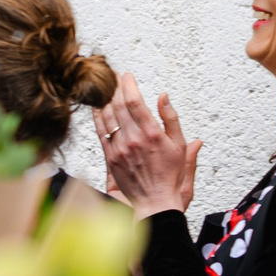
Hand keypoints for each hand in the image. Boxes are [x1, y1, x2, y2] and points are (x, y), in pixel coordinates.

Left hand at [97, 73, 199, 219]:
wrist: (155, 200)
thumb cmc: (170, 174)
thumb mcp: (179, 145)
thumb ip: (171, 119)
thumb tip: (164, 97)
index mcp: (152, 134)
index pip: (135, 102)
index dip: (128, 85)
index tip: (127, 75)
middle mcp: (133, 139)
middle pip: (118, 106)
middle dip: (115, 88)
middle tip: (113, 77)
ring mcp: (119, 148)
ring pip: (107, 117)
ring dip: (104, 100)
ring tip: (104, 87)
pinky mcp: (110, 156)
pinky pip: (100, 131)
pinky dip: (97, 116)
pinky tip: (96, 107)